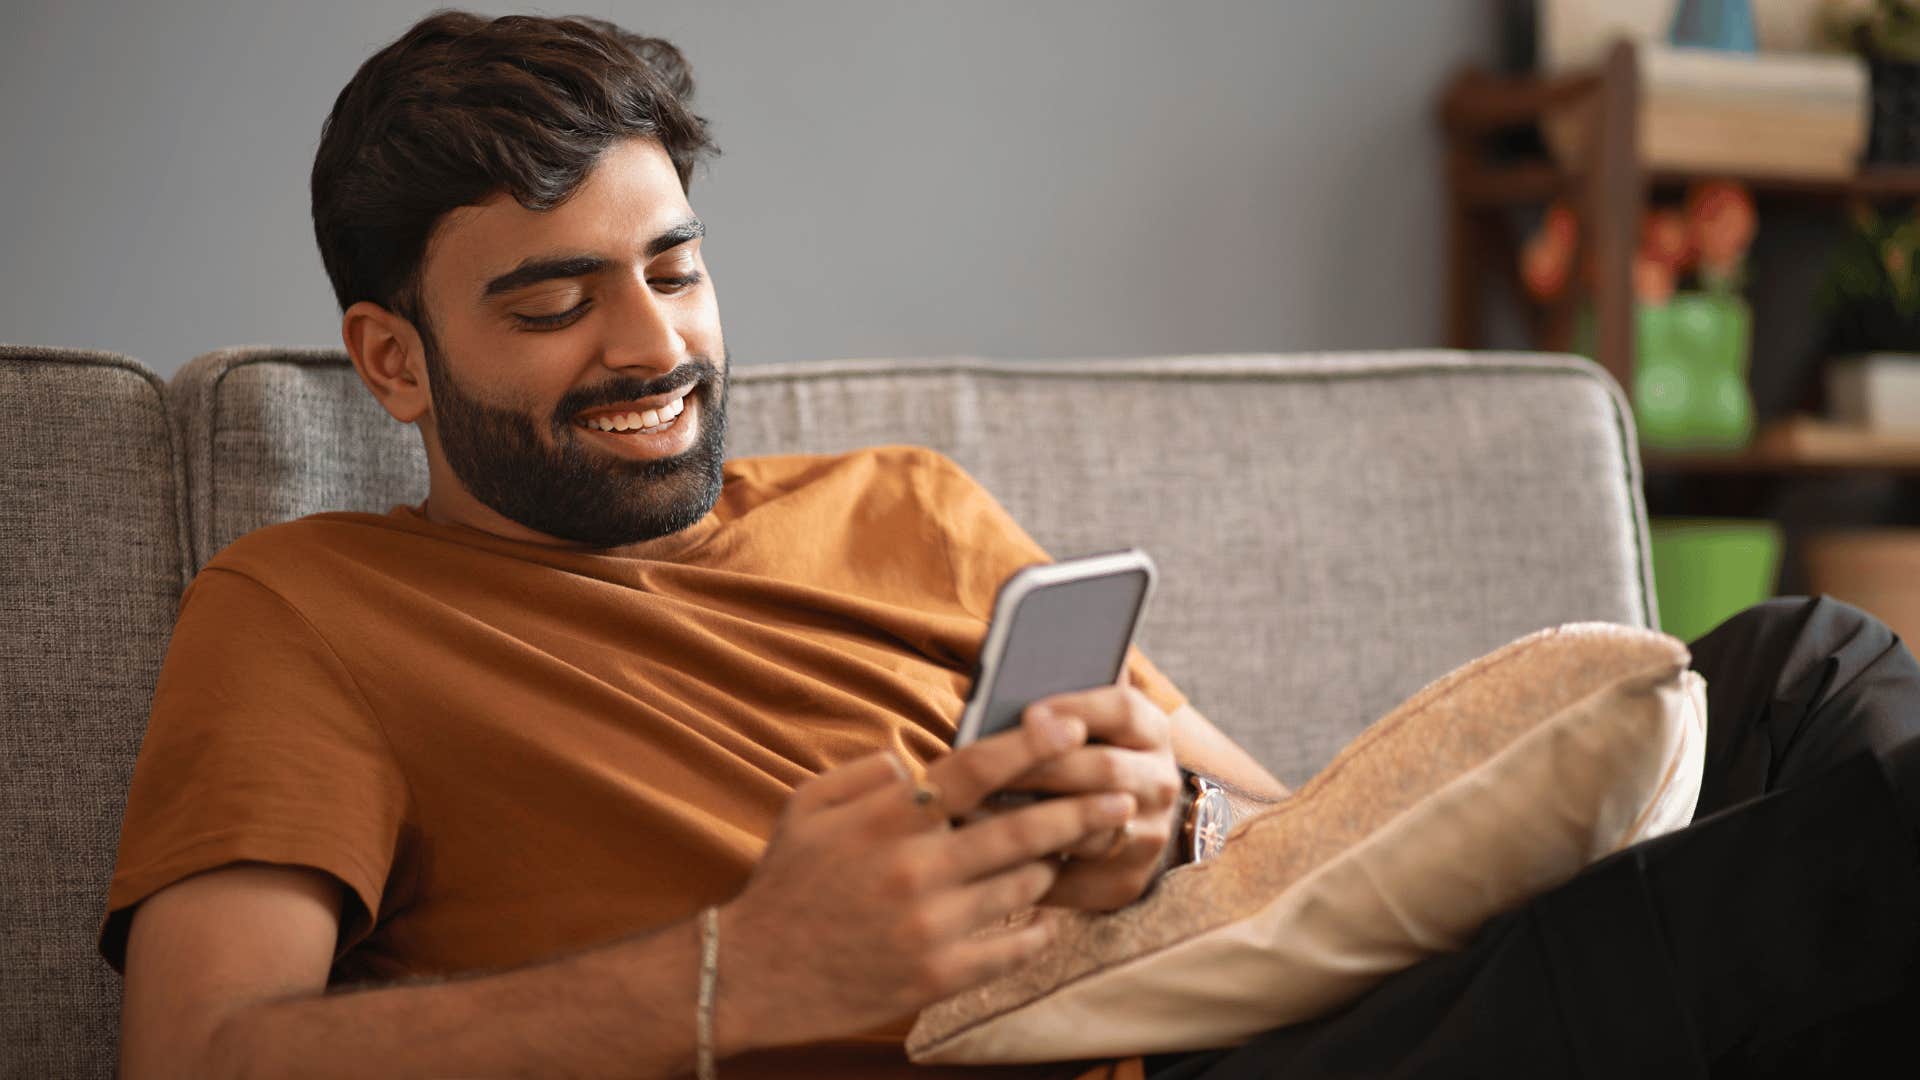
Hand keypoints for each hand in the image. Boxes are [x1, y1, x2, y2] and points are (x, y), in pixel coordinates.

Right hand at [717, 711, 1135, 1052]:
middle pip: (1022, 830)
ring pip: (1023, 885)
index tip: (1073, 724)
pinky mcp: (937, 976)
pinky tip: (1047, 916)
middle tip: (1121, 795)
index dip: (1030, 743)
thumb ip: (864, 772)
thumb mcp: (805, 807)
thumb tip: (914, 759)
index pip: (974, 770)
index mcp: (887, 820)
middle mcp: (915, 869)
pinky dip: (1039, 928)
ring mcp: (930, 926)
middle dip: (1081, 809)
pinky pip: (1014, 946)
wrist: (752, 975)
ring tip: (1061, 855)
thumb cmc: (785, 884)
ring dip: (1050, 866)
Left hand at [1005, 685, 1182, 910]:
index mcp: (1150, 731)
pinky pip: (1075, 878)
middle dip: (1041, 767)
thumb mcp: (1083, 724)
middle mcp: (1161, 782)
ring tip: (975, 812)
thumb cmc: (1079, 758)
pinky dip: (1030, 868)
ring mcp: (1150, 835)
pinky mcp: (1126, 882)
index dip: (1075, 708)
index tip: (1027, 713)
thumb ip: (1060, 706)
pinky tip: (989, 855)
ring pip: (1090, 829)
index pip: (1123, 709)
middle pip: (1105, 769)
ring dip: (1031, 821)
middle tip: (985, 770)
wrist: (1123, 825)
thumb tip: (1011, 678)